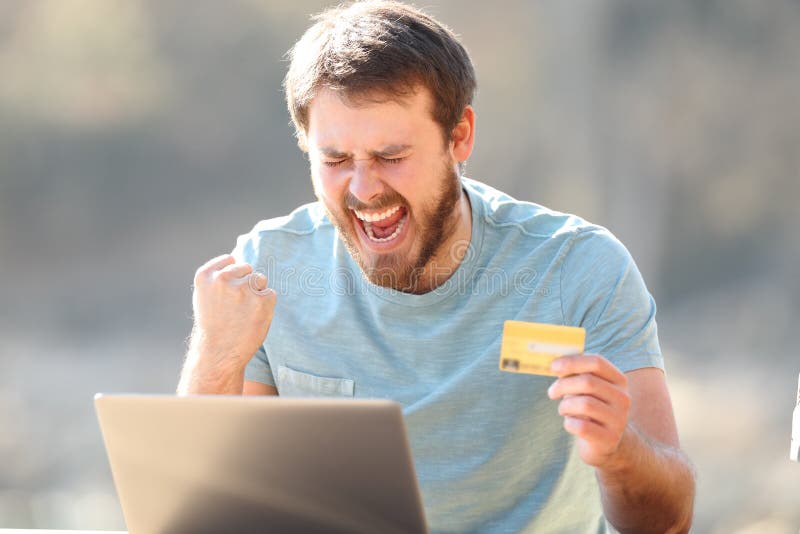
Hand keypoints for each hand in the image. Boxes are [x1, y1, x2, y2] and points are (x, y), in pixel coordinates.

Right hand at [190, 254, 276, 370]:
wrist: (220, 352)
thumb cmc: (215, 324)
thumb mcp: (206, 296)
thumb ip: (217, 275)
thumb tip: (236, 256)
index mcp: (205, 275)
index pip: (230, 260)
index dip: (232, 277)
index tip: (226, 295)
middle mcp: (223, 278)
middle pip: (247, 268)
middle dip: (246, 284)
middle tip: (236, 308)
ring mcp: (243, 288)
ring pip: (260, 279)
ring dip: (257, 294)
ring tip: (244, 313)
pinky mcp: (262, 299)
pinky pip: (270, 294)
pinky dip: (266, 306)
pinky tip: (253, 318)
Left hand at [547, 354, 630, 466]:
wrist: (606, 443)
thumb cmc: (590, 408)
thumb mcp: (586, 389)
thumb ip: (574, 373)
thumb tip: (555, 363)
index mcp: (618, 380)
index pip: (597, 362)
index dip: (572, 362)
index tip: (553, 366)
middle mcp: (623, 398)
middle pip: (587, 382)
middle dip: (563, 385)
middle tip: (552, 392)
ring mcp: (618, 419)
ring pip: (584, 404)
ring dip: (565, 406)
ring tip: (564, 410)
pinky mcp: (609, 439)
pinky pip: (581, 426)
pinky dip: (569, 423)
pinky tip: (571, 423)